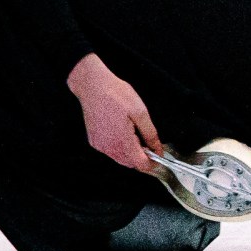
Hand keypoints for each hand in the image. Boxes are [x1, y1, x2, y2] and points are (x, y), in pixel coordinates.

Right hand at [66, 53, 160, 172]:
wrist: (92, 85)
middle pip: (131, 163)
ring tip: (132, 131)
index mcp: (123, 142)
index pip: (141, 165)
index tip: (158, 155)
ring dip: (130, 152)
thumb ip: (151, 134)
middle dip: (141, 156)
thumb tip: (157, 149)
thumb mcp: (140, 112)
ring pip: (120, 158)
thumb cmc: (115, 94)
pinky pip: (110, 151)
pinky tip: (120, 130)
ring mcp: (100, 146)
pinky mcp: (94, 141)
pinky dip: (118, 146)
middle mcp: (110, 148)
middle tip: (146, 139)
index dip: (153, 163)